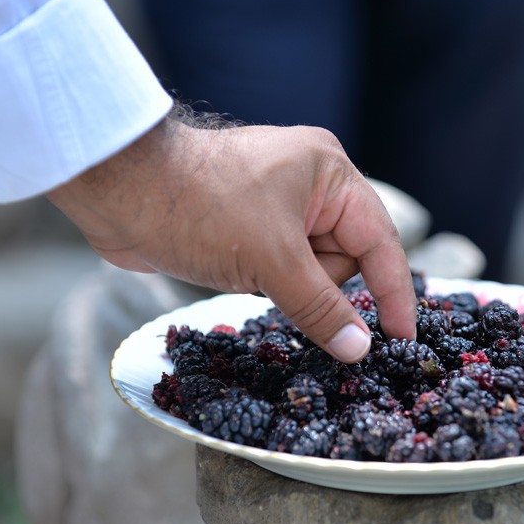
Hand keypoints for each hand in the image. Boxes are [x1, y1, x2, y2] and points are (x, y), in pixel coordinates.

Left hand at [46, 116, 417, 362]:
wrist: (118, 191)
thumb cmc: (201, 207)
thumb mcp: (271, 260)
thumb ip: (321, 307)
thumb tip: (360, 350)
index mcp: (330, 174)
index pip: (380, 241)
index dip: (394, 293)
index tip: (404, 339)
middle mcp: (311, 186)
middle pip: (346, 259)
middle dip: (320, 286)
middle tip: (281, 285)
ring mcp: (278, 207)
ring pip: (311, 271)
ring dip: (289, 287)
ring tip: (248, 271)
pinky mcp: (249, 229)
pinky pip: (280, 271)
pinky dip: (270, 286)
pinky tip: (239, 276)